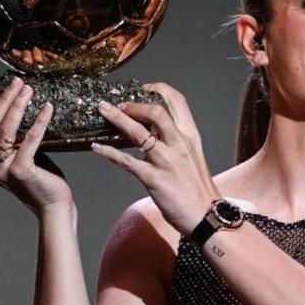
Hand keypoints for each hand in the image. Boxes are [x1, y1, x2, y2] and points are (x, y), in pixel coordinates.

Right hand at [0, 76, 71, 215]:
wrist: (53, 206)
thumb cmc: (39, 178)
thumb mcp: (17, 155)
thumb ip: (9, 139)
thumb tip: (13, 106)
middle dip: (2, 99)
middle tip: (17, 83)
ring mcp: (2, 170)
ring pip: (4, 130)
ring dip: (17, 106)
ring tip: (29, 90)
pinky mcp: (21, 171)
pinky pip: (29, 140)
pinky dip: (39, 121)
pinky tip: (48, 109)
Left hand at [91, 82, 219, 234]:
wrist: (208, 215)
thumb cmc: (198, 189)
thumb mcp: (193, 158)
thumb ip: (177, 142)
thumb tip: (153, 131)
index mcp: (191, 137)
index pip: (178, 102)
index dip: (159, 90)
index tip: (143, 88)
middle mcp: (180, 145)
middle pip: (156, 111)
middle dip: (133, 104)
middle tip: (118, 103)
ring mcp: (167, 161)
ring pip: (139, 132)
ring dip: (117, 119)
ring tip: (102, 110)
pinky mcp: (154, 179)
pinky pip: (126, 161)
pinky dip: (108, 153)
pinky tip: (96, 147)